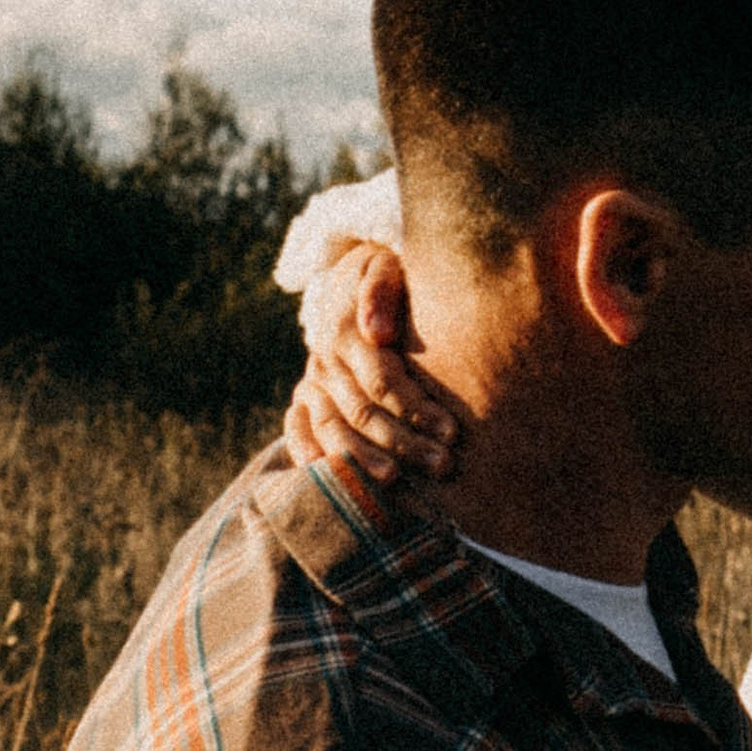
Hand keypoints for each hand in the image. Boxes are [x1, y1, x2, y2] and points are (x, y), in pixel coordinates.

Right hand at [284, 245, 462, 490]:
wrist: (348, 279)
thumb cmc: (387, 277)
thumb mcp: (385, 266)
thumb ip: (381, 290)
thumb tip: (378, 331)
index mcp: (347, 332)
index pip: (383, 380)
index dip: (417, 408)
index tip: (452, 431)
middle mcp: (325, 361)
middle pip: (363, 412)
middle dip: (404, 443)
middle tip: (443, 466)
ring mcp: (312, 381)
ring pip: (334, 429)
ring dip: (364, 459)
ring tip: (396, 484)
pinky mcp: (304, 396)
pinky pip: (298, 430)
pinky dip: (310, 457)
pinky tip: (336, 484)